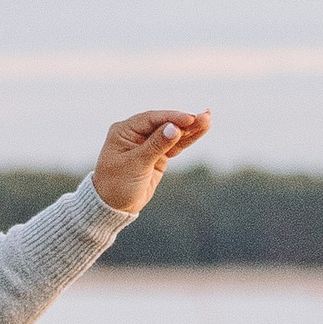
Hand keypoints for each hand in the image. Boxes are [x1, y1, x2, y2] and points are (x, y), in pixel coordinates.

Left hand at [91, 108, 211, 213]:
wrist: (113, 208)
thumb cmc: (117, 185)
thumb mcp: (135, 164)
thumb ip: (155, 146)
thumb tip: (174, 128)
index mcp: (124, 131)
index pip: (151, 119)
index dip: (172, 118)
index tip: (189, 119)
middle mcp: (136, 133)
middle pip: (165, 123)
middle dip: (185, 121)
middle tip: (206, 116)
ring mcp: (148, 144)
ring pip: (172, 134)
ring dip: (191, 128)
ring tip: (208, 119)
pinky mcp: (158, 156)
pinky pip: (175, 145)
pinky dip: (188, 139)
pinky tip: (202, 130)